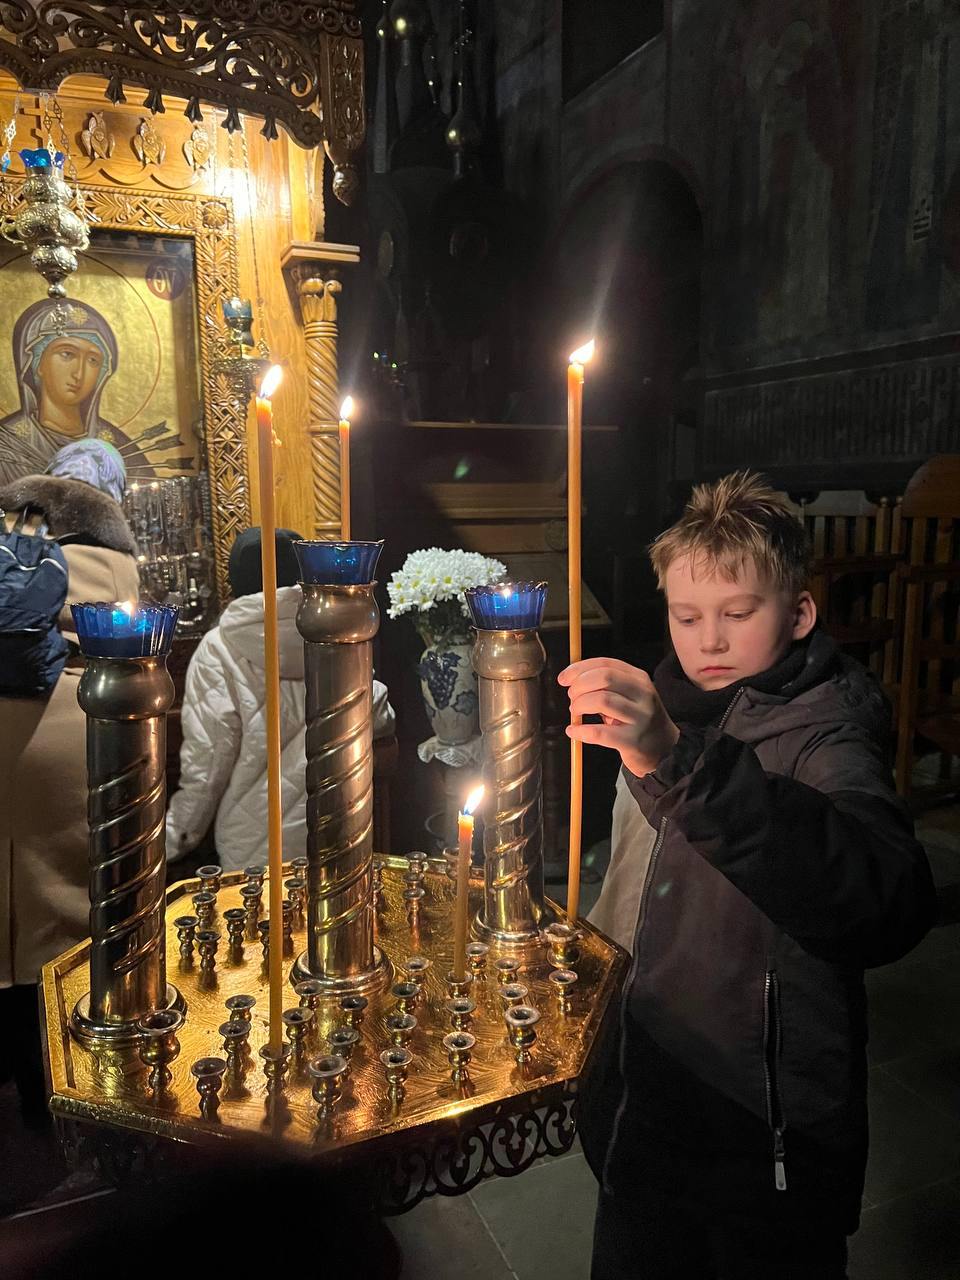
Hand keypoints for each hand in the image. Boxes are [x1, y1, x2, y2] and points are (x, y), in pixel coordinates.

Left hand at [558, 657, 679, 776]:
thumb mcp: (631, 695)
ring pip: (602, 700)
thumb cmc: (639, 719)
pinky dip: (580, 731)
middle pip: (604, 677)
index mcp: (640, 678)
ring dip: (580, 705)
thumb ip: (607, 685)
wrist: (665, 749)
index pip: (606, 664)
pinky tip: (573, 731)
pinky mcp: (633, 741)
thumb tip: (573, 679)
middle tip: (572, 697)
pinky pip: (599, 733)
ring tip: (576, 712)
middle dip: (580, 685)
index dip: (580, 668)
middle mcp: (643, 694)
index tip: (564, 678)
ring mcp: (640, 717)